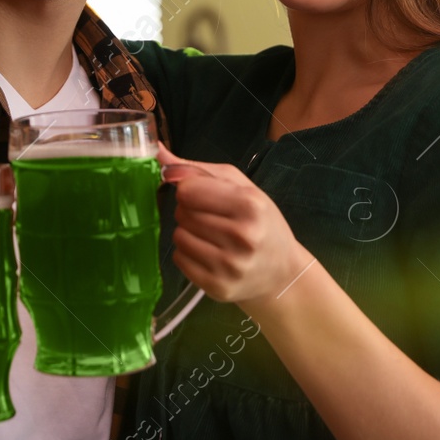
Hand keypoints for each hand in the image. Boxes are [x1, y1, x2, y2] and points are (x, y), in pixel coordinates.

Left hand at [158, 143, 309, 308]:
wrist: (281, 272)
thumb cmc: (261, 222)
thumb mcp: (241, 187)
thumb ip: (197, 169)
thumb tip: (158, 153)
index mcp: (250, 205)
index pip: (188, 190)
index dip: (190, 189)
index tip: (204, 195)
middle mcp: (242, 237)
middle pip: (182, 212)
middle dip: (190, 210)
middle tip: (213, 218)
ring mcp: (230, 266)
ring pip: (178, 236)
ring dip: (188, 232)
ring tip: (211, 235)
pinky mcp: (218, 287)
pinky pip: (179, 260)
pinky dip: (187, 253)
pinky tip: (208, 253)